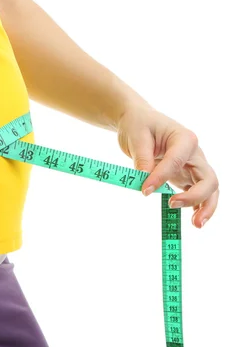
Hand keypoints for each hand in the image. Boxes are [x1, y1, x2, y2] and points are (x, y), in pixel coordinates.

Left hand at [117, 105, 218, 227]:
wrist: (139, 122)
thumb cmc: (139, 125)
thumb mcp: (136, 136)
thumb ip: (142, 158)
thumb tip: (144, 181)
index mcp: (184, 138)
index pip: (176, 161)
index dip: (161, 177)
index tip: (144, 190)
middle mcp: (194, 153)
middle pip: (207, 178)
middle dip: (196, 196)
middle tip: (173, 205)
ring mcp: (192, 166)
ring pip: (209, 189)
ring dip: (205, 206)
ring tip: (196, 224)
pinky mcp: (186, 176)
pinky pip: (198, 193)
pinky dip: (198, 206)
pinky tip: (193, 219)